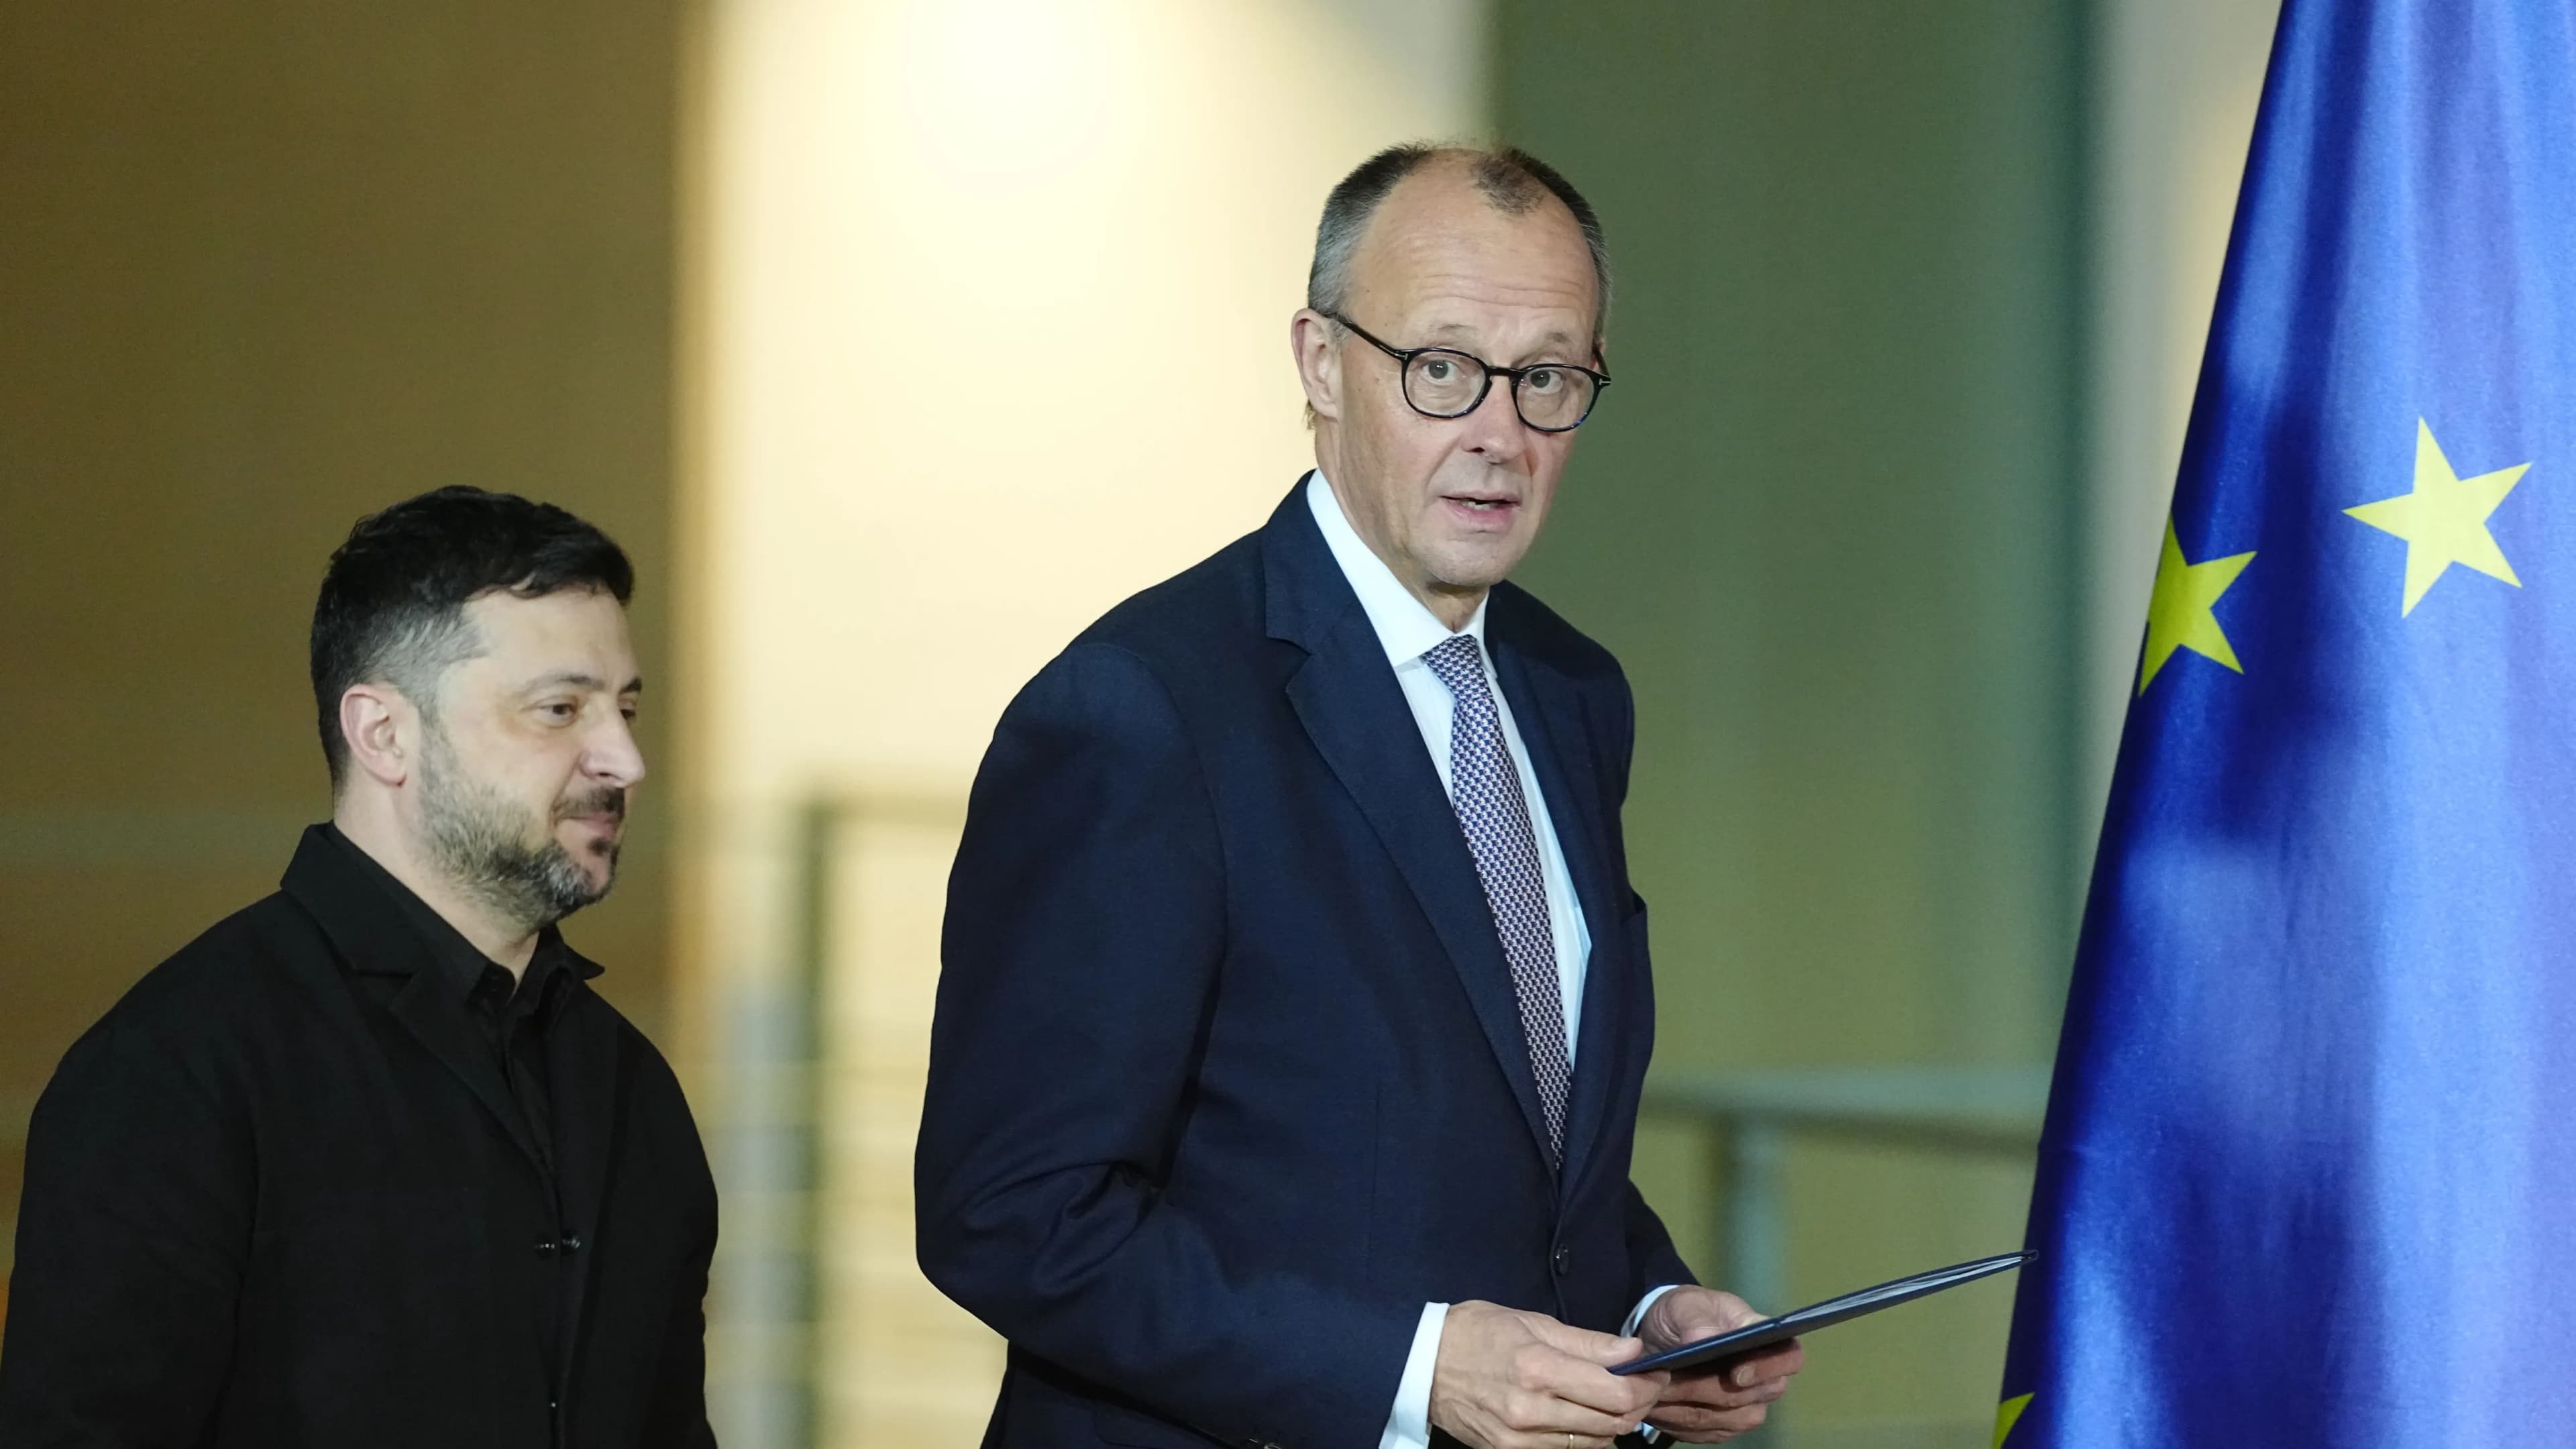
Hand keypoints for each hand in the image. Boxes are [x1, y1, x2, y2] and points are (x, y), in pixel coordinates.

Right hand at [1428, 1300, 1668, 1448]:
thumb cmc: (1478, 1333)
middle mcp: (1531, 1411)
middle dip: (1637, 1406)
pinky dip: (1584, 1437)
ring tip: (1612, 1400)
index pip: (1615, 1394)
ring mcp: (1520, 1439)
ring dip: (1613, 1424)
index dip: (1646, 1386)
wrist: (1422, 1364)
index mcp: (1538, 1369)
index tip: (1654, 1373)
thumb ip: (1588, 1342)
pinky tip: (1582, 1417)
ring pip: (1594, 1444)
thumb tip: (1634, 1351)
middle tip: (1642, 1386)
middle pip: (1612, 1424)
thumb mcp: (1533, 1323)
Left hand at [1631, 1286, 1804, 1442]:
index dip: (1767, 1369)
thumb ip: (1696, 1319)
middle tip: (1669, 1379)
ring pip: (1728, 1419)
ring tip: (1656, 1391)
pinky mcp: (1723, 1426)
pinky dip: (1678, 1421)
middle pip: (1753, 1397)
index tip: (1735, 1374)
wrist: (1663, 1337)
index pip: (1789, 1357)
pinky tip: (1656, 1406)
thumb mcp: (1684, 1304)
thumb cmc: (1684, 1313)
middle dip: (1708, 1389)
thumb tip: (1703, 1340)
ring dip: (1688, 1407)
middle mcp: (1765, 1378)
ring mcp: (1747, 1406)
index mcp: (1765, 1339)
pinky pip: (1705, 1432)